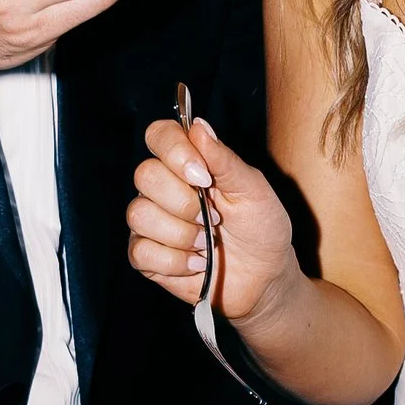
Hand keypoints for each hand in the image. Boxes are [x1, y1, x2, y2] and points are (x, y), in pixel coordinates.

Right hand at [128, 110, 299, 325]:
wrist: (265, 279)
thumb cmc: (262, 230)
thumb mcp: (253, 190)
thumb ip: (224, 159)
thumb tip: (198, 125)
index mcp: (189, 164)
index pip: (160, 135)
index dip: (174, 151)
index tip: (204, 177)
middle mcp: (164, 188)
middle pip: (145, 175)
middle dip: (185, 203)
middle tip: (215, 219)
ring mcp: (152, 222)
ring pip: (139, 214)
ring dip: (182, 234)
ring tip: (207, 243)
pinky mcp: (146, 256)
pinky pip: (140, 251)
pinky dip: (174, 261)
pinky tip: (196, 263)